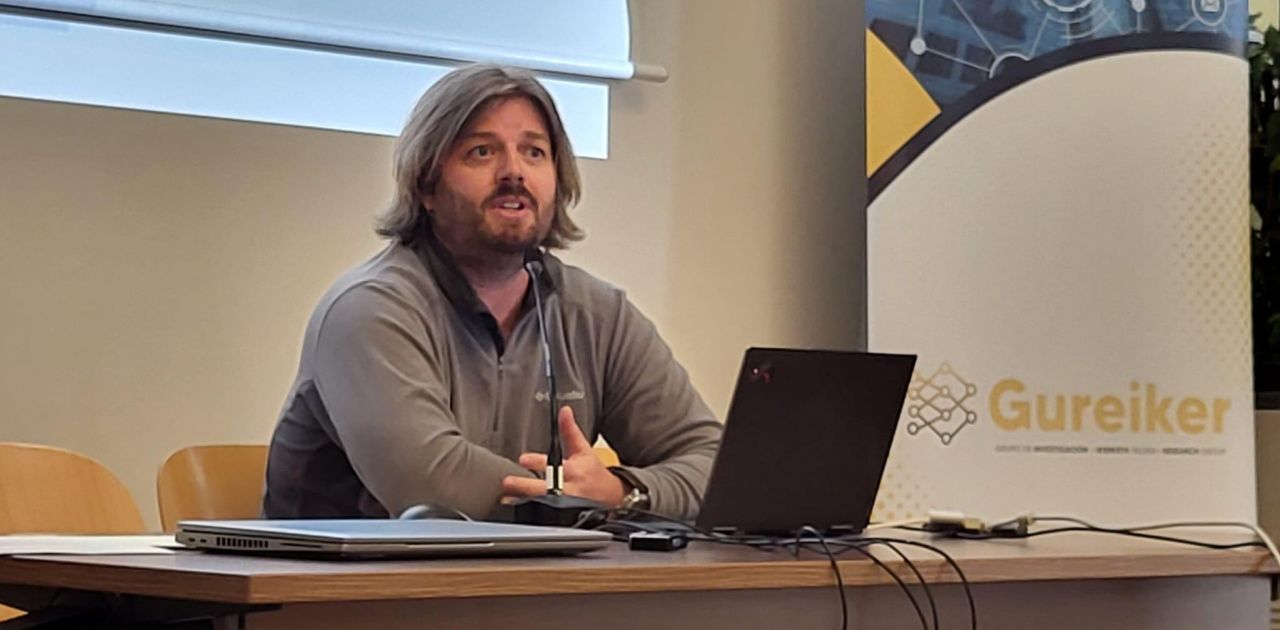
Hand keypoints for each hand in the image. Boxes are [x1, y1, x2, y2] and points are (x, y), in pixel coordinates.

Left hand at [501, 406, 625, 506]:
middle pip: (547, 488)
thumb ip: (570, 431)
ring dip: (525, 501)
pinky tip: (519, 511)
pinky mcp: (564, 517)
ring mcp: (567, 505)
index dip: (538, 462)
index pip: (555, 465)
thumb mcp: (583, 450)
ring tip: (507, 498)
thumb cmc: (593, 472)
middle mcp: (570, 488)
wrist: (612, 498)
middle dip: (527, 486)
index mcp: (574, 470)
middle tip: (508, 482)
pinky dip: (532, 515)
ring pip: (544, 505)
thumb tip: (564, 410)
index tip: (523, 459)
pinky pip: (546, 517)